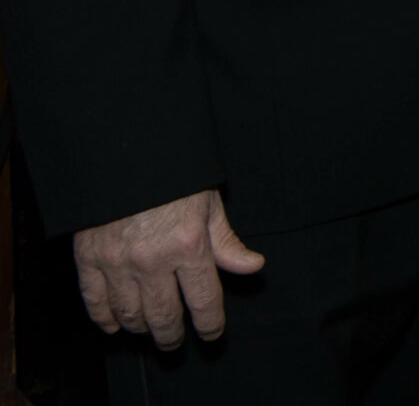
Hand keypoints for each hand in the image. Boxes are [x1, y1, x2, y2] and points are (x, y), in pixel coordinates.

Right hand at [73, 189, 264, 347]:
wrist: (125, 153)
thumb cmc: (174, 178)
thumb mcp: (208, 204)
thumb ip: (226, 241)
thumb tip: (252, 266)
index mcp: (188, 245)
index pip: (204, 300)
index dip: (210, 325)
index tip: (212, 335)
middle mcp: (152, 259)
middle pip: (164, 315)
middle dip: (172, 335)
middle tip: (175, 343)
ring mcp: (117, 261)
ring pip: (129, 313)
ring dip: (141, 328)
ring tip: (150, 331)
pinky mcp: (88, 258)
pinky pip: (94, 300)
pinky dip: (104, 319)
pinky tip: (115, 326)